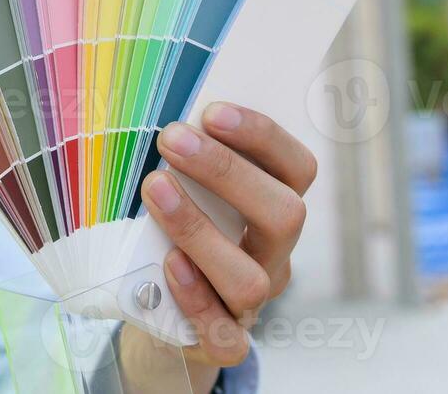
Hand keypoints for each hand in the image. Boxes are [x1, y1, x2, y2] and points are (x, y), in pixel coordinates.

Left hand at [122, 103, 317, 390]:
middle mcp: (273, 253)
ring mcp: (252, 302)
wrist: (158, 310)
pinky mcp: (224, 340)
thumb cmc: (172, 231)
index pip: (297, 167)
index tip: (211, 111)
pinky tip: (167, 265)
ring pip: (252, 278)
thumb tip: (150, 106)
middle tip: (171, 138)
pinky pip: (225, 334)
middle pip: (286, 215)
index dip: (263, 137)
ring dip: (200, 230)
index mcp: (274, 206)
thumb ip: (185, 159)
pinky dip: (196, 298)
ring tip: (155, 190)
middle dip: (227, 172)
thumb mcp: (186, 190)